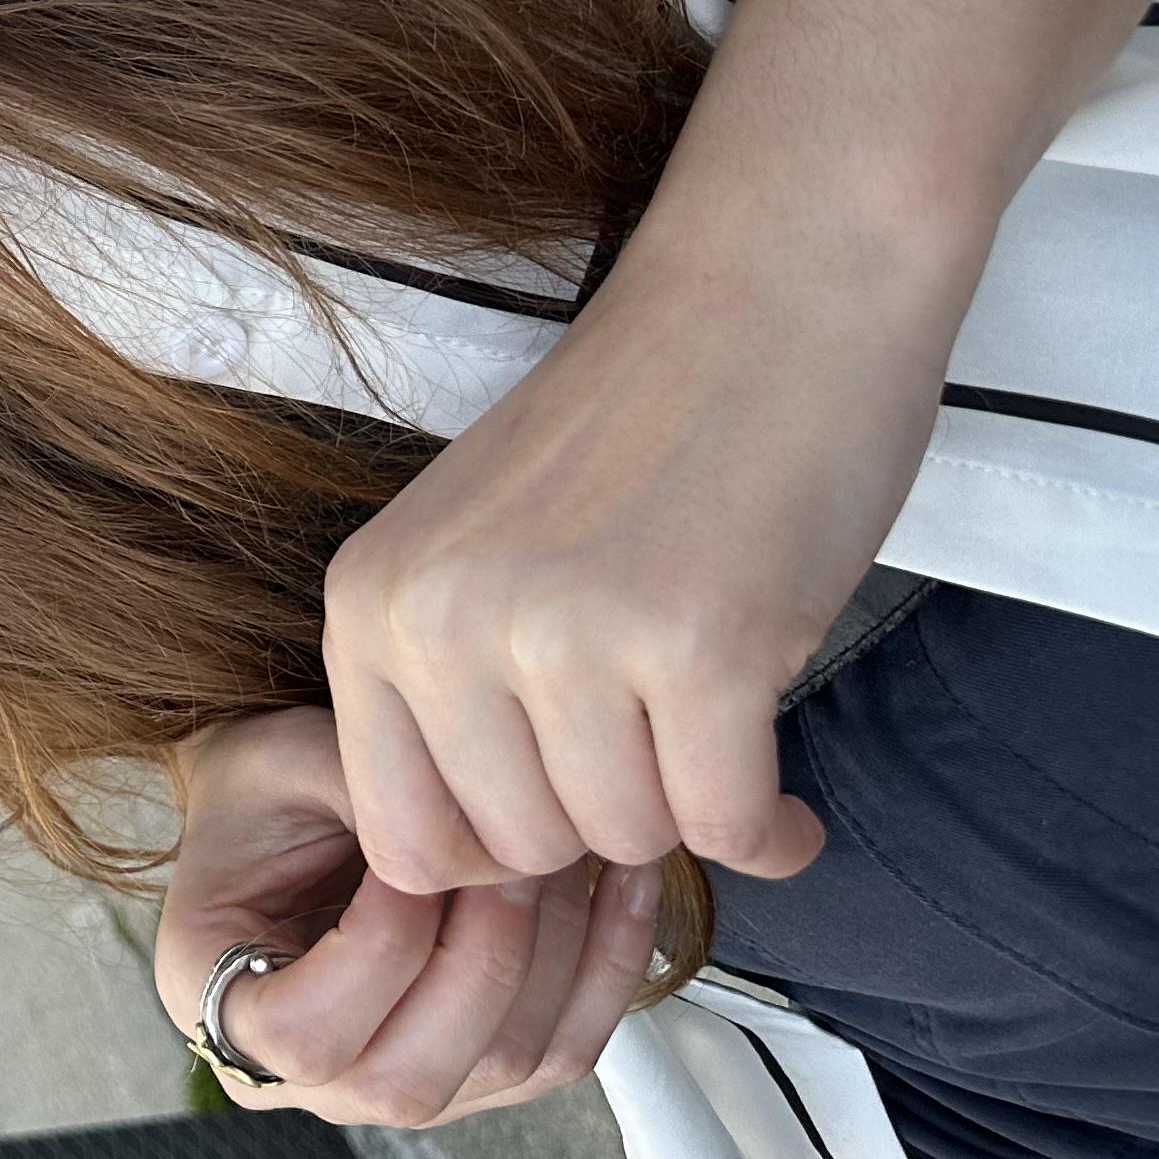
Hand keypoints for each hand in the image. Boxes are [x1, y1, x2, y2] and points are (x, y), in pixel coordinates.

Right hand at [155, 706, 658, 1127]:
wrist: (293, 808)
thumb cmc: (272, 785)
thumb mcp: (283, 762)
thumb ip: (368, 793)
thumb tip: (480, 822)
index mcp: (216, 1006)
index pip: (305, 1035)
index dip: (376, 950)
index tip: (414, 855)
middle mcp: (303, 1080)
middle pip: (410, 1079)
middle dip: (483, 956)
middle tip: (515, 849)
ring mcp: (396, 1091)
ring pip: (503, 1068)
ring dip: (555, 954)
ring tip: (570, 848)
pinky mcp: (481, 1078)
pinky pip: (564, 1052)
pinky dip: (606, 969)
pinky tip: (622, 882)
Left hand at [318, 223, 948, 894]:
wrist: (775, 288)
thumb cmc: (641, 423)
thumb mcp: (480, 552)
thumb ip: (454, 686)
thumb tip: (482, 870)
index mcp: (372, 601)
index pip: (401, 836)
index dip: (494, 850)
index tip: (565, 805)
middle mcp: (442, 621)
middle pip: (518, 849)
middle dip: (601, 822)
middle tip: (658, 753)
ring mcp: (564, 635)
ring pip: (624, 839)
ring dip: (687, 813)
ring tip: (716, 739)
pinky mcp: (698, 649)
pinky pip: (729, 827)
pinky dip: (769, 832)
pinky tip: (786, 802)